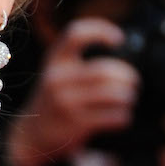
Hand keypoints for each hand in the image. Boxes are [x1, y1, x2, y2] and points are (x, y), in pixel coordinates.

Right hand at [5, 17, 139, 165]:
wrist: (31, 135)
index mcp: (54, 60)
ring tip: (128, 99)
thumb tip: (123, 57)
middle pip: (103, 70)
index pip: (75, 34)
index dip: (100, 30)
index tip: (118, 39)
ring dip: (128, 96)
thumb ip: (78, 64)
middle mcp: (58, 78)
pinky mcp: (76, 123)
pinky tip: (122, 117)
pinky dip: (123, 116)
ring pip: (112, 94)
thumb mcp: (56, 76)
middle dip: (127, 75)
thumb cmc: (53, 101)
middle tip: (134, 81)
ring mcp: (65, 101)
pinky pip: (112, 116)